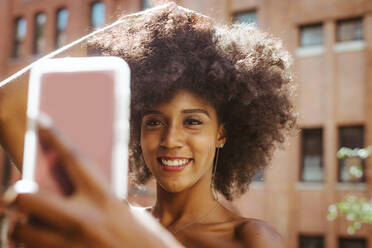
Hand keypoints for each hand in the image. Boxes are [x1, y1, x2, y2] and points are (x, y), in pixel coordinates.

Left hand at [3, 125, 181, 247]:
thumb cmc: (143, 238)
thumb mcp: (123, 210)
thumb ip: (95, 197)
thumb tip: (65, 186)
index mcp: (105, 199)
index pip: (73, 158)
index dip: (54, 135)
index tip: (39, 119)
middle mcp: (83, 221)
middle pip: (25, 196)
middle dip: (16, 193)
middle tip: (22, 194)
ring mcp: (70, 246)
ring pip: (18, 230)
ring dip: (20, 225)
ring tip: (30, 223)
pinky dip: (28, 246)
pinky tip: (39, 242)